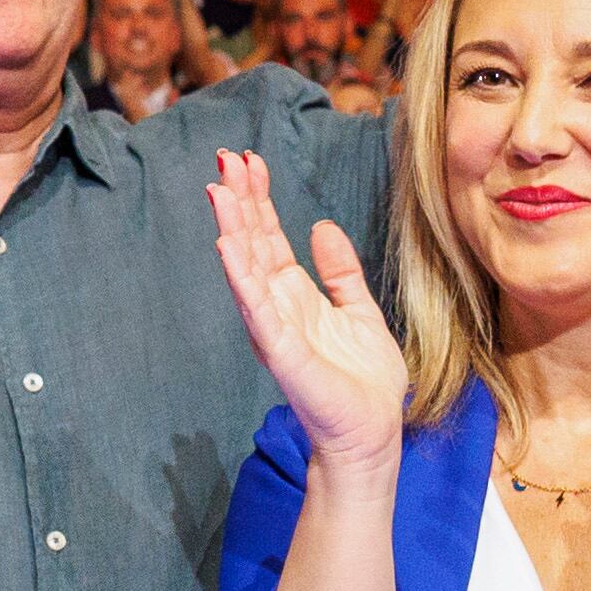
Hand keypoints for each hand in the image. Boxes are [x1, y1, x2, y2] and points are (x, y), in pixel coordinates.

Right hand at [205, 150, 406, 468]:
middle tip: (226, 157)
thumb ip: (340, 272)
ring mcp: (275, 329)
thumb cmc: (365, 382)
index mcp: (295, 296)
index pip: (270, 238)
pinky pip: (258, 309)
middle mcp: (277, 308)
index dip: (259, 199)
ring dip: (231, 229)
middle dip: (240, 201)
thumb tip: (322, 226)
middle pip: (253, 244)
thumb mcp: (358, 311)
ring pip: (246, 269)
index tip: (249, 160)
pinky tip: (228, 246)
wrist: (372, 433)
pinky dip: (241, 277)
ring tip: (218, 190)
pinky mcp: (281, 352)